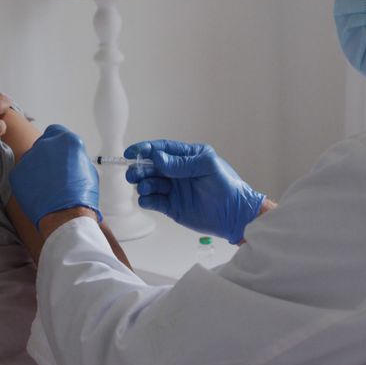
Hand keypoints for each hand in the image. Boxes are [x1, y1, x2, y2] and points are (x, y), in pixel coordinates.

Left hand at [9, 124, 100, 228]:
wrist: (65, 217)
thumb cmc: (81, 197)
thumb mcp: (88, 171)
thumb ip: (76, 158)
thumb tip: (69, 159)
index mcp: (67, 140)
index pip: (56, 132)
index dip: (57, 143)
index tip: (58, 153)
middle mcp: (46, 144)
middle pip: (43, 144)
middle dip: (47, 155)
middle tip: (53, 173)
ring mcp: (29, 157)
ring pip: (31, 158)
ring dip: (36, 168)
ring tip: (46, 187)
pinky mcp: (17, 172)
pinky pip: (22, 173)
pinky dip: (27, 181)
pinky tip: (37, 193)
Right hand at [124, 140, 263, 243]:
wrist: (234, 215)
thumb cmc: (226, 186)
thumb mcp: (207, 166)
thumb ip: (182, 163)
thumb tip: (157, 158)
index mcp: (187, 157)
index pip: (162, 149)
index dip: (145, 149)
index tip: (131, 152)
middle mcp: (177, 172)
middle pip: (150, 166)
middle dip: (139, 168)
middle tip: (134, 174)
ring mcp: (173, 189)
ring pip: (148, 183)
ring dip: (143, 184)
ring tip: (148, 188)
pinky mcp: (171, 207)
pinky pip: (152, 201)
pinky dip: (146, 200)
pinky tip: (149, 199)